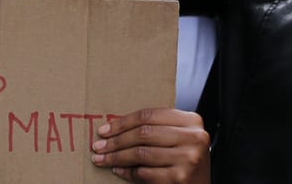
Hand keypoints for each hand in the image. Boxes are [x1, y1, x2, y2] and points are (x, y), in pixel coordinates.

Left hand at [91, 108, 210, 182]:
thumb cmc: (185, 160)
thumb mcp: (176, 137)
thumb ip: (155, 128)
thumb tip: (113, 128)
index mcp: (191, 120)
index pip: (148, 115)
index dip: (122, 122)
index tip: (104, 130)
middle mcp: (193, 137)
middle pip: (143, 133)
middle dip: (116, 141)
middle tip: (98, 146)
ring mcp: (188, 158)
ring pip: (141, 153)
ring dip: (117, 158)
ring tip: (103, 159)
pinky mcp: (181, 178)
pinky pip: (146, 172)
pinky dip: (128, 173)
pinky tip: (119, 171)